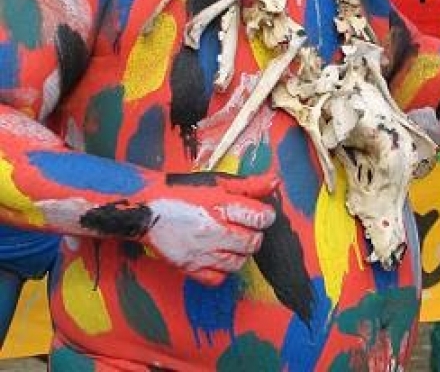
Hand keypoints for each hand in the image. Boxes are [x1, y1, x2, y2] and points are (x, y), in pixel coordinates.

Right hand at [144, 172, 276, 284]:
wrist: (145, 209)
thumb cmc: (180, 191)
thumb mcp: (215, 181)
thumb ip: (247, 184)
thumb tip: (274, 183)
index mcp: (220, 205)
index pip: (260, 218)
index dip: (265, 215)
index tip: (261, 214)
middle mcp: (212, 231)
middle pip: (252, 242)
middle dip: (254, 234)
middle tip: (246, 227)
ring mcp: (201, 252)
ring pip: (238, 263)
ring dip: (241, 252)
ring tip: (232, 240)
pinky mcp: (189, 267)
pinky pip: (218, 279)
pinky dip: (223, 270)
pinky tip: (219, 255)